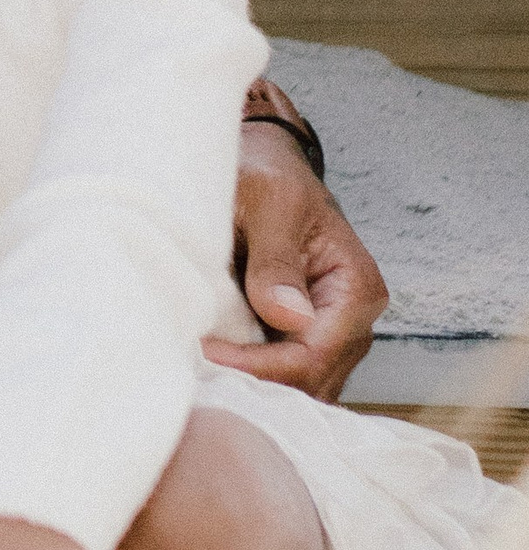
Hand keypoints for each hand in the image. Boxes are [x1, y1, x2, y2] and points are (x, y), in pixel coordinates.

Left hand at [207, 114, 387, 402]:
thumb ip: (277, 258)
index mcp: (356, 289)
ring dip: (251, 384)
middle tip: (194, 369)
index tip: (205, 351)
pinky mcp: (302, 335)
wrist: (265, 164)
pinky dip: (251, 375)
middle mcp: (352, 320)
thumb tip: (291, 317)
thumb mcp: (270, 202)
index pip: (314, 355)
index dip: (259, 366)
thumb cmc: (268, 175)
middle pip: (309, 381)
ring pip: (297, 386)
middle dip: (254, 382)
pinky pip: (282, 372)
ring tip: (200, 369)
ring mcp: (330, 332)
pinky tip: (213, 365)